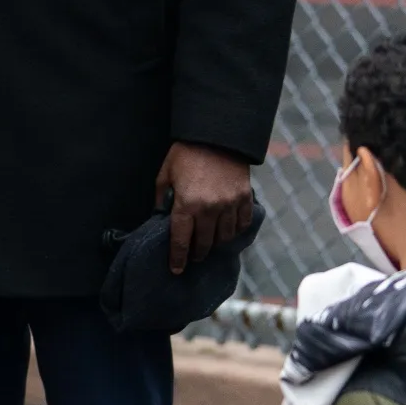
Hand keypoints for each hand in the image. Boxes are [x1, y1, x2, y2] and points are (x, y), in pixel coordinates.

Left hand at [155, 142, 252, 273]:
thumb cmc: (186, 153)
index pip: (181, 241)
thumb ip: (161, 197)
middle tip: (194, 256)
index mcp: (187, 205)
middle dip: (197, 253)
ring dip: (216, 243)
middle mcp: (210, 209)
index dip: (178, 258)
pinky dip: (236, 230)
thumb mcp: (165, 173)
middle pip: (205, 244)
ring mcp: (230, 205)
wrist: (216, 134)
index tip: (176, 270)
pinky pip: (242, 224)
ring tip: (211, 242)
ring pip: (225, 237)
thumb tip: (160, 215)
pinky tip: (229, 230)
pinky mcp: (245, 198)